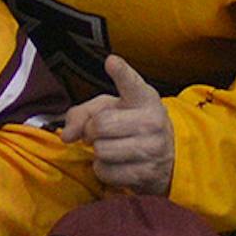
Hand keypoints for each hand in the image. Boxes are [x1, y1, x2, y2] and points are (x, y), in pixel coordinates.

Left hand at [60, 54, 171, 194]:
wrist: (168, 156)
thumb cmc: (132, 127)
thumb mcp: (111, 109)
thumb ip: (82, 113)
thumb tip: (67, 135)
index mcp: (143, 98)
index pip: (131, 84)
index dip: (121, 73)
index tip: (111, 62)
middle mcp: (152, 121)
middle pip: (99, 125)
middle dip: (90, 131)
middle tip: (98, 134)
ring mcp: (153, 148)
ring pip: (101, 150)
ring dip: (98, 152)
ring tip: (111, 147)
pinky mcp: (147, 173)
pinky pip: (106, 171)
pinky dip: (104, 170)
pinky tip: (117, 163)